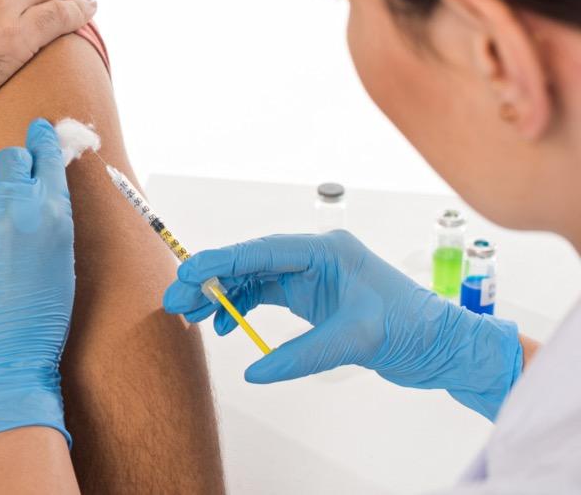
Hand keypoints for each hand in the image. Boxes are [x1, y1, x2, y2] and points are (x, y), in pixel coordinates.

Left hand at [0, 118, 75, 455]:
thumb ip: (49, 209)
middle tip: (2, 201)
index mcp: (52, 209)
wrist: (3, 360)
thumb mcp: (60, 255)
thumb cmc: (39, 313)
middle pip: (6, 156)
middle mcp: (14, 204)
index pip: (46, 148)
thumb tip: (37, 173)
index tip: (36, 131)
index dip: (40, 138)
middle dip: (6, 173)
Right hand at [163, 230, 521, 419]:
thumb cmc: (413, 329)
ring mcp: (312, 276)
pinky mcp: (312, 297)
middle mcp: (315, 256)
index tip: (188, 271)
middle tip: (176, 300)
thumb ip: (301, 355)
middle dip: (211, 279)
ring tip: (192, 315)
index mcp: (326, 250)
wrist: (444, 346)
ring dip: (222, 296)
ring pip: (253, 279)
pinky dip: (241, 308)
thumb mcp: (355, 341)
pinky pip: (265, 295)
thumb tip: (255, 371)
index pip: (263, 250)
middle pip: (250, 262)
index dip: (221, 260)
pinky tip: (224, 324)